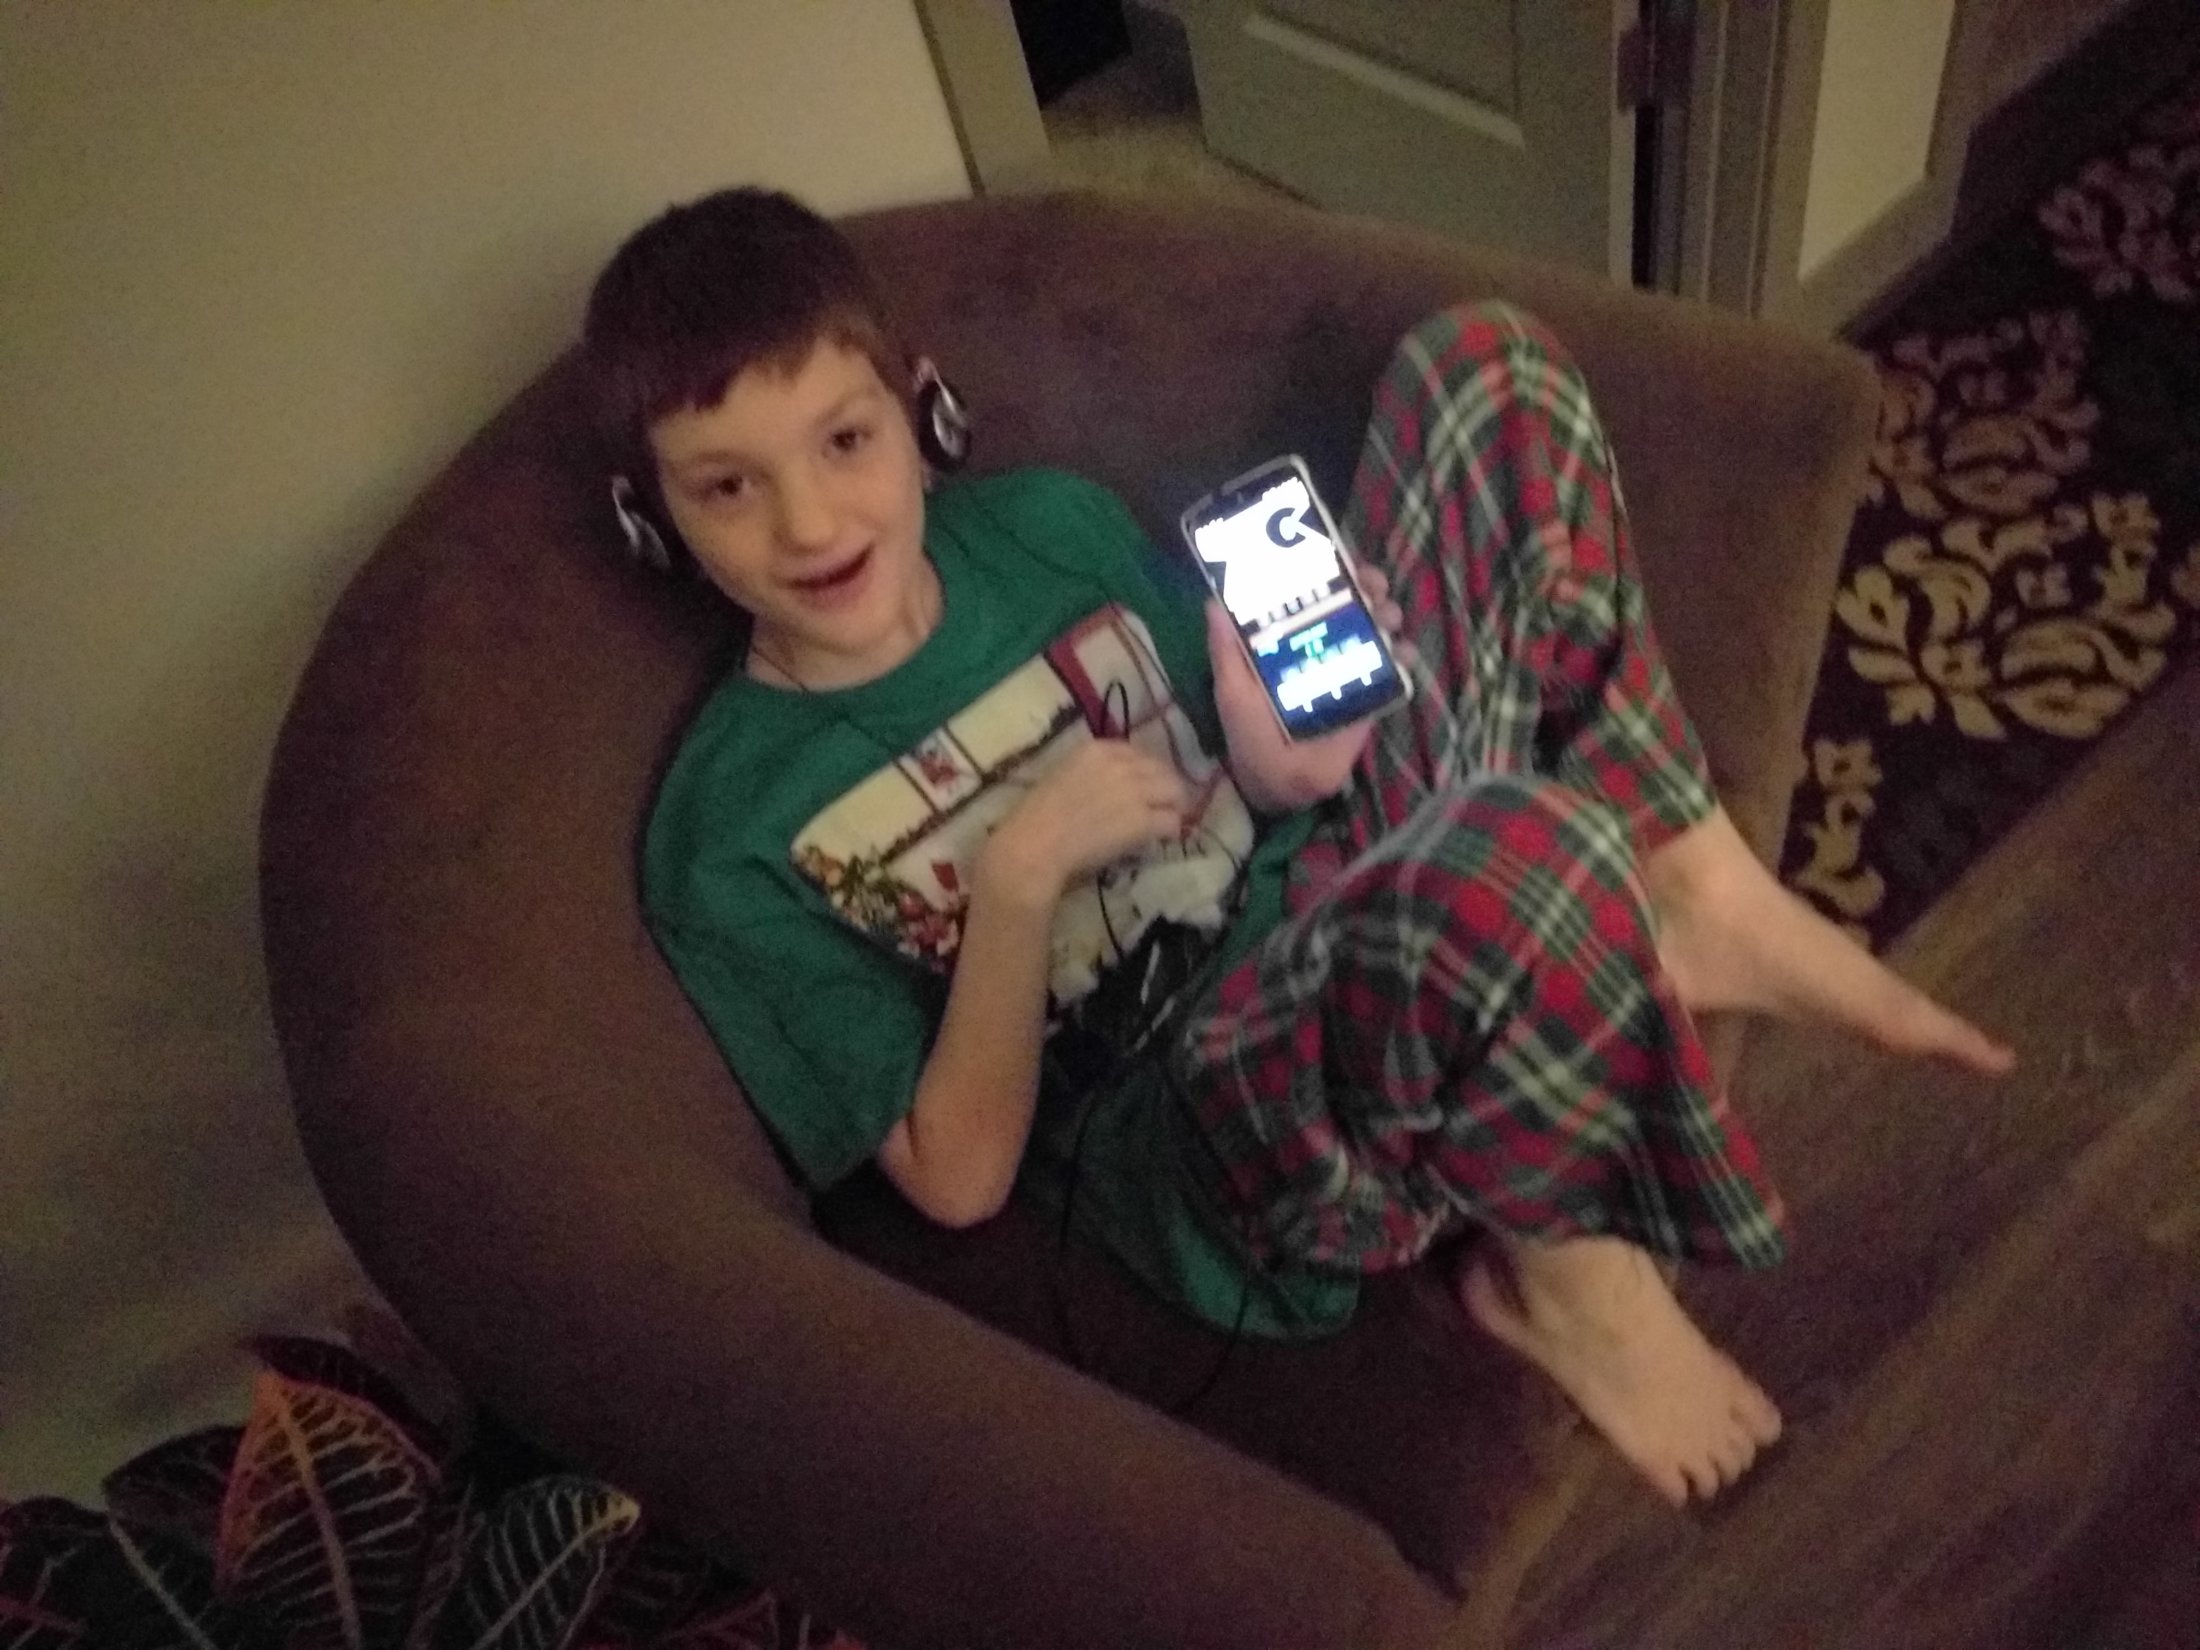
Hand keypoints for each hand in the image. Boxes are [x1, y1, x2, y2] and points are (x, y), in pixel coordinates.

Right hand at [979, 738, 1191, 907]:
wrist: (1035, 844)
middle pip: (1163, 769)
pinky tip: (1158, 839)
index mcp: (1097, 749)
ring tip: (1163, 823)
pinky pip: (1171, 822)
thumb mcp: (1062, 776)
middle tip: (1162, 806)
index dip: (1145, 772)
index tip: (1143, 788)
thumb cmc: (1036, 817)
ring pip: (1175, 792)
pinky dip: (1169, 832)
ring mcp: (1135, 792)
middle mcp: (1122, 765)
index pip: (1138, 753)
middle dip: (1165, 788)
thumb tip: (1111, 788)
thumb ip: (1092, 774)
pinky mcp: (1142, 821)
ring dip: (1172, 808)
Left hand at [1206, 563, 1416, 814]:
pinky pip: (1393, 668)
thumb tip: (1214, 600)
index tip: (1336, 555)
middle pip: (1350, 602)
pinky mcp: (1370, 694)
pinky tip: (1402, 650)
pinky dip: (1403, 654)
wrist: (1282, 784)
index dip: (1325, 571)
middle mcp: (1319, 645)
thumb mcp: (1233, 691)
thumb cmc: (1251, 736)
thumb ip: (1225, 649)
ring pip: (1376, 627)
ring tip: (1387, 615)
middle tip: (1372, 583)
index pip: (1309, 593)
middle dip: (1366, 585)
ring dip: (1387, 613)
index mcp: (1285, 639)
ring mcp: (1348, 667)